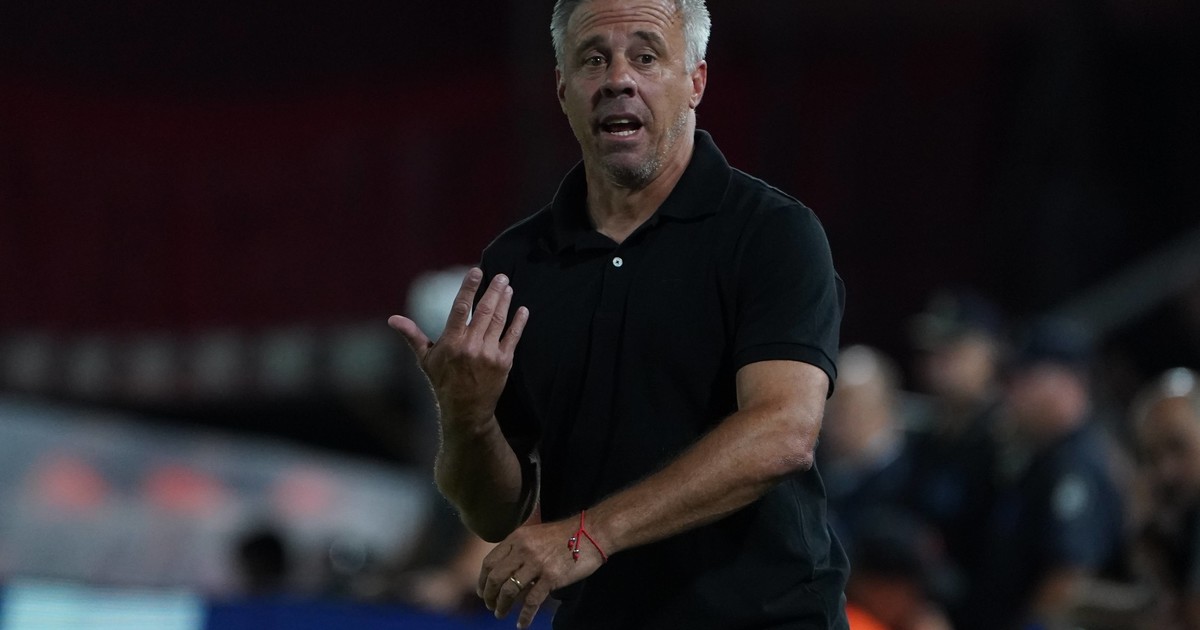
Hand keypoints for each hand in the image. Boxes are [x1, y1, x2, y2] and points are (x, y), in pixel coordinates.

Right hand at [388, 267, 528, 427]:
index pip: (460, 308)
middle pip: (484, 311)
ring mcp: (489, 354)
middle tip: (501, 276)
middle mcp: (471, 346)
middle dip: (493, 291)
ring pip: (499, 321)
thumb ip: (412, 335)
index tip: (476, 272)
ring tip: (508, 288)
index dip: (469, 288)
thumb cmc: (443, 382)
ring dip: (505, 302)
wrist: (466, 410)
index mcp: (451, 342)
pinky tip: (523, 310)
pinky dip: (519, 323)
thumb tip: (393, 320)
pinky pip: (513, 337)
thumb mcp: (425, 359)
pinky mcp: (504, 362)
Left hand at [478, 518, 605, 628]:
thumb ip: (518, 549)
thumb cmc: (564, 535)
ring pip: (509, 591)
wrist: (591, 532)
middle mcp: (523, 550)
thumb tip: (505, 571)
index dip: (482, 580)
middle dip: (489, 596)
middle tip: (489, 606)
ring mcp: (537, 564)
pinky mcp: (551, 577)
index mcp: (517, 538)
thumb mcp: (535, 534)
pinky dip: (524, 615)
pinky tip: (521, 624)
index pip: (490, 562)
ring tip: (500, 614)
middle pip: (495, 578)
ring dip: (502, 606)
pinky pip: (531, 601)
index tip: (482, 591)